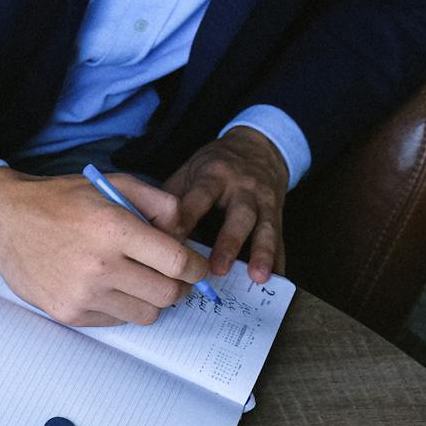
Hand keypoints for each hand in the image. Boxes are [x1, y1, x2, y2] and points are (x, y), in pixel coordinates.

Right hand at [0, 166, 208, 327]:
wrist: (4, 221)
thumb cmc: (59, 201)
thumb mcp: (112, 184)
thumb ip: (157, 202)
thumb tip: (185, 233)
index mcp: (114, 229)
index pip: (176, 263)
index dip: (196, 268)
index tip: (196, 268)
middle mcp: (100, 266)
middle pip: (167, 294)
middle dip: (179, 287)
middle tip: (173, 277)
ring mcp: (82, 295)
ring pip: (145, 314)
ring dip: (151, 300)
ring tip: (139, 282)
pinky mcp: (69, 314)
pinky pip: (116, 322)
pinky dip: (121, 307)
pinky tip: (108, 287)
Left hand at [163, 126, 288, 281]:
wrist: (258, 147)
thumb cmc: (214, 167)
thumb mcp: (190, 171)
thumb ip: (170, 200)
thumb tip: (146, 231)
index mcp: (215, 175)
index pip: (200, 197)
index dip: (187, 219)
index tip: (173, 243)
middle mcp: (243, 187)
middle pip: (239, 215)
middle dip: (229, 242)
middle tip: (217, 269)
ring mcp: (264, 201)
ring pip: (265, 227)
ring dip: (262, 253)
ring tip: (257, 277)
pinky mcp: (277, 214)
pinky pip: (279, 239)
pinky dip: (278, 260)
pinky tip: (276, 279)